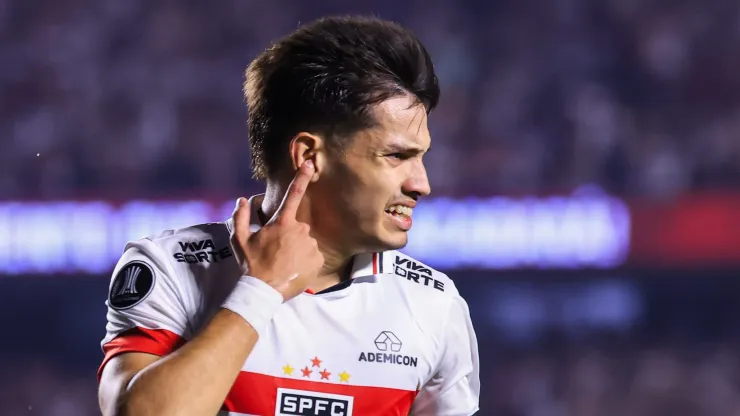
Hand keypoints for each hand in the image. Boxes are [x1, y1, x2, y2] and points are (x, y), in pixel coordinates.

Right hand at [230, 160, 323, 300]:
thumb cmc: (252, 264)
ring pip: (306, 242)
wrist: (263, 290)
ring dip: (298, 250)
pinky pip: (313, 256)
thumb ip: (240, 216)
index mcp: (282, 223)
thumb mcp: (240, 240)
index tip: (310, 163)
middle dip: (290, 237)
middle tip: (277, 252)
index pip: (294, 194)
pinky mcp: (318, 259)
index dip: (302, 177)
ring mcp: (310, 245)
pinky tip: (294, 269)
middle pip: (298, 228)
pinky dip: (305, 261)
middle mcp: (300, 230)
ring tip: (285, 263)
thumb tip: (241, 199)